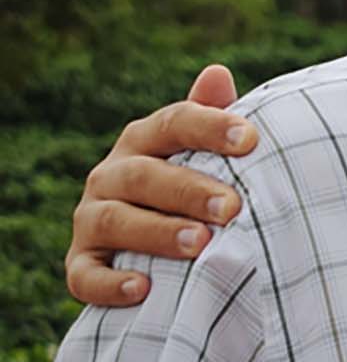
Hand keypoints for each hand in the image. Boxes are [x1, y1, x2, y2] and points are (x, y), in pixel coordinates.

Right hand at [66, 65, 253, 307]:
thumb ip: (211, 118)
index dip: (210, 127)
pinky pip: (85, 275)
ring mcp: (91, 219)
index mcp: (145, 141)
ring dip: (157, 232)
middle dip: (190, 191)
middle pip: (144, 175)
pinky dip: (110, 283)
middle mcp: (111, 175)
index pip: (173, 124)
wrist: (157, 245)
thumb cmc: (195, 188)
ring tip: (200, 244)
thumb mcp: (205, 154)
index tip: (251, 140)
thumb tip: (218, 73)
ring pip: (115, 220)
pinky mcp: (80, 263)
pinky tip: (143, 288)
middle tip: (233, 208)